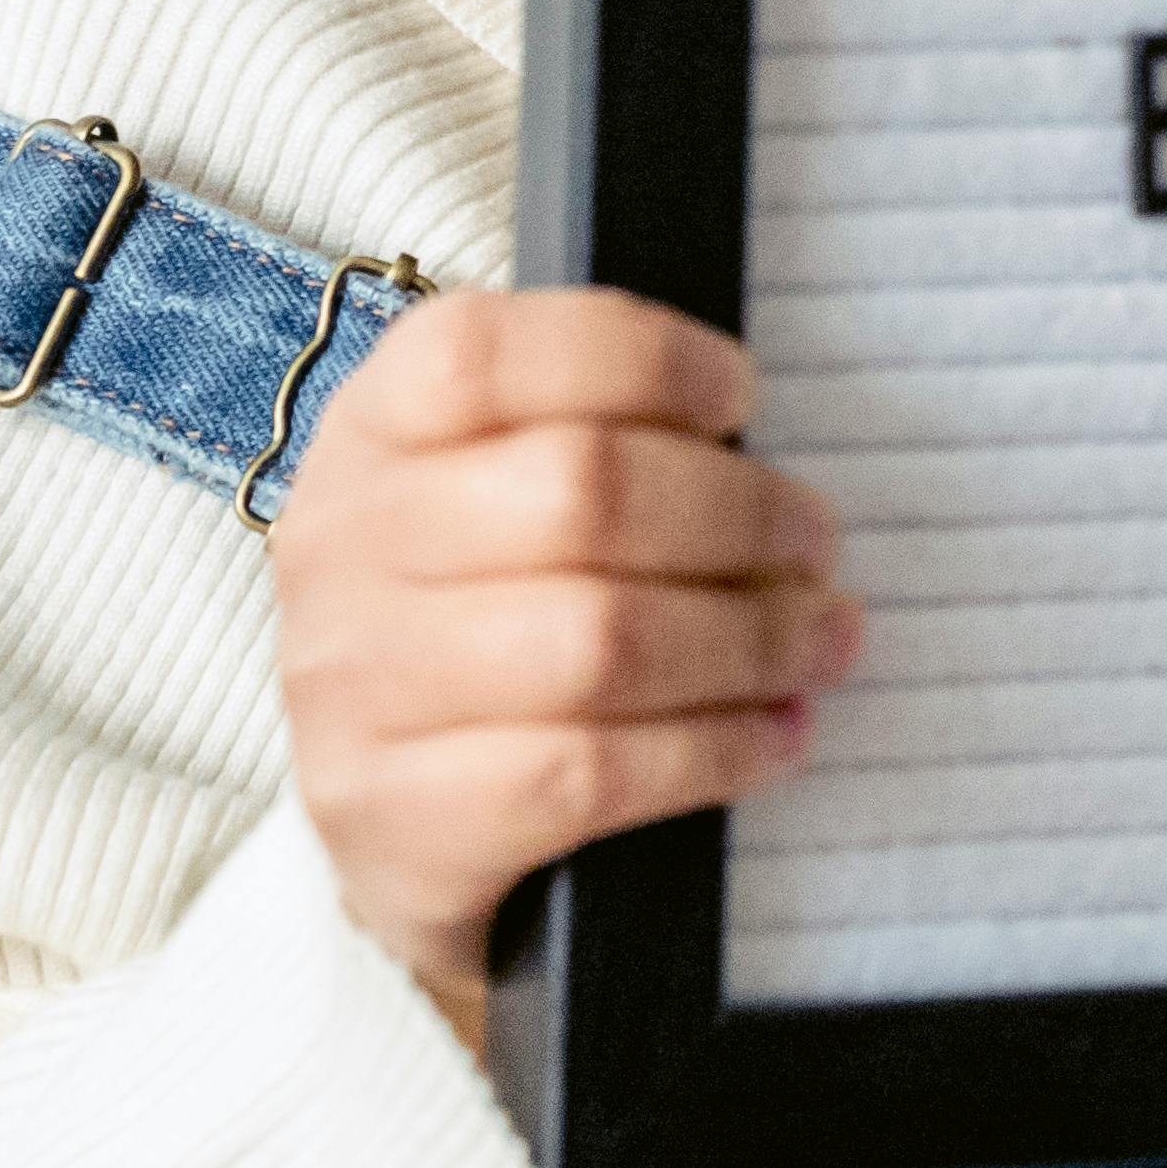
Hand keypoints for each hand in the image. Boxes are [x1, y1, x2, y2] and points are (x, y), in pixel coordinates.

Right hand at [268, 286, 858, 1031]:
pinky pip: (590, 773)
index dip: (642, 358)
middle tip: (815, 543)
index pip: (483, 354)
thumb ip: (604, 435)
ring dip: (751, 639)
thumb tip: (761, 458)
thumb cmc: (484, 603)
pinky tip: (777, 735)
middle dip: (740, 513)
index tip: (740, 394)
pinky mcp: (391, 813)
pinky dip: (714, 749)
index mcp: (373, 429)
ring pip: (598, 641)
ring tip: (823, 638)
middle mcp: (343, 545)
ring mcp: (352, 687)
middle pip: (579, 493)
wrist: (376, 805)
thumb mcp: (499, 485)